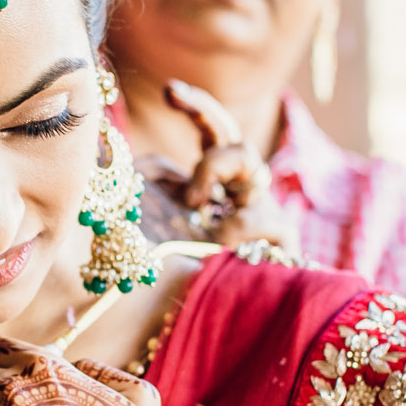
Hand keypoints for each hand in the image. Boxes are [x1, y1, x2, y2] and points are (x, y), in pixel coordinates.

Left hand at [146, 80, 301, 253]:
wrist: (158, 313)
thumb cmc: (143, 262)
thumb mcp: (132, 205)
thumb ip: (137, 171)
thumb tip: (129, 140)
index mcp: (206, 185)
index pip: (213, 134)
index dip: (197, 108)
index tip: (169, 92)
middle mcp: (235, 198)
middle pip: (238, 144)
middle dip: (209, 120)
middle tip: (178, 112)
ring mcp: (259, 221)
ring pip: (252, 169)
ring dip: (215, 171)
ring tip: (192, 202)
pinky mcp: (276, 250)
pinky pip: (267, 219)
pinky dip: (240, 222)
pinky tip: (218, 238)